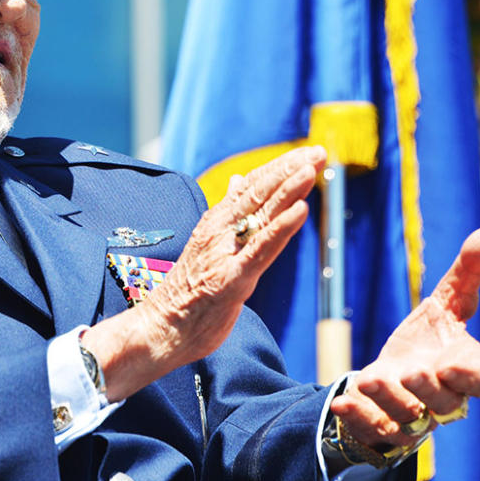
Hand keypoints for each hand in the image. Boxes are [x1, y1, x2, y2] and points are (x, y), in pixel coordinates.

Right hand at [83, 145, 328, 401]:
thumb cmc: (187, 292)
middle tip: (318, 152)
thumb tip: (237, 182)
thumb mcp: (209, 244)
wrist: (162, 328)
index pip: (252, 186)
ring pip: (262, 216)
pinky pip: (261, 250)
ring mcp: (225, 254)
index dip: (280, 168)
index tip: (306, 153)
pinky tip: (301, 211)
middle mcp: (220, 232)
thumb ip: (227, 213)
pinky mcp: (232, 280)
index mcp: (217, 223)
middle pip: (259, 193)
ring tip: (311, 170)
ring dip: (289, 190)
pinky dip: (282, 229)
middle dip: (290, 170)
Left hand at [331, 226, 479, 451]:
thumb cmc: (430, 340)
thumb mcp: (446, 303)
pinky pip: (373, 432)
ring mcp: (410, 417)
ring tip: (369, 380)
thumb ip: (468, 273)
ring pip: (406, 420)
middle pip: (443, 405)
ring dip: (388, 401)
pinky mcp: (380, 427)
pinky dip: (358, 420)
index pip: (477, 380)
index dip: (468, 375)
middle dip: (427, 390)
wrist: (395, 374)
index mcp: (462, 370)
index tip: (455, 364)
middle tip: (410, 372)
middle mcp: (440, 399)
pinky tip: (341, 404)